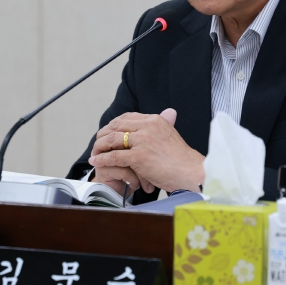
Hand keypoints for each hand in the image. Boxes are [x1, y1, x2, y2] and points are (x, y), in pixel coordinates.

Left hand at [88, 109, 204, 192]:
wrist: (192, 172)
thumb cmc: (182, 158)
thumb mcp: (171, 134)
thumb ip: (164, 124)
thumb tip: (168, 112)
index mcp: (154, 120)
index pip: (127, 117)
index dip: (113, 124)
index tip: (106, 132)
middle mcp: (147, 126)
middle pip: (116, 126)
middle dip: (103, 134)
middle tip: (96, 142)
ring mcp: (142, 141)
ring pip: (112, 139)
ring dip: (99, 146)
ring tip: (93, 152)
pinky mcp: (138, 156)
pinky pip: (114, 156)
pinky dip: (102, 159)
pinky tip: (96, 161)